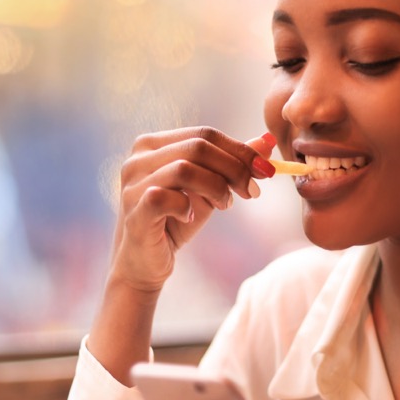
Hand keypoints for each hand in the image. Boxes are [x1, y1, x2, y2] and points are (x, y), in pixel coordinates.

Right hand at [110, 128, 275, 293]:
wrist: (145, 264)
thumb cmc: (175, 222)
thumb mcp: (209, 189)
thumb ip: (233, 164)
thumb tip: (267, 142)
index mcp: (154, 144)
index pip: (205, 134)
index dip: (240, 150)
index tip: (265, 170)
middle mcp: (138, 158)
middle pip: (198, 147)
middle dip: (234, 168)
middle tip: (252, 191)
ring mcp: (132, 183)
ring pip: (184, 168)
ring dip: (216, 187)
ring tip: (224, 205)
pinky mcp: (134, 209)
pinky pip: (165, 197)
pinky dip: (186, 206)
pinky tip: (190, 217)